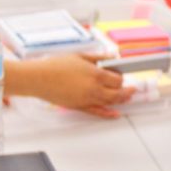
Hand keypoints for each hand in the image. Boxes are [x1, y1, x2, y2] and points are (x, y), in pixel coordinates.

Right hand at [15, 54, 130, 116]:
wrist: (39, 78)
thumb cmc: (56, 65)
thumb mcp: (81, 56)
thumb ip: (99, 58)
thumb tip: (112, 56)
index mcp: (96, 74)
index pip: (118, 80)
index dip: (121, 78)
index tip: (120, 76)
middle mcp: (94, 88)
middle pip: (117, 93)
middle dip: (126, 92)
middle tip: (132, 90)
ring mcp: (87, 99)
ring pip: (109, 103)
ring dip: (120, 101)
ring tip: (126, 98)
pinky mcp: (79, 106)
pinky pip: (97, 112)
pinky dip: (108, 114)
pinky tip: (115, 114)